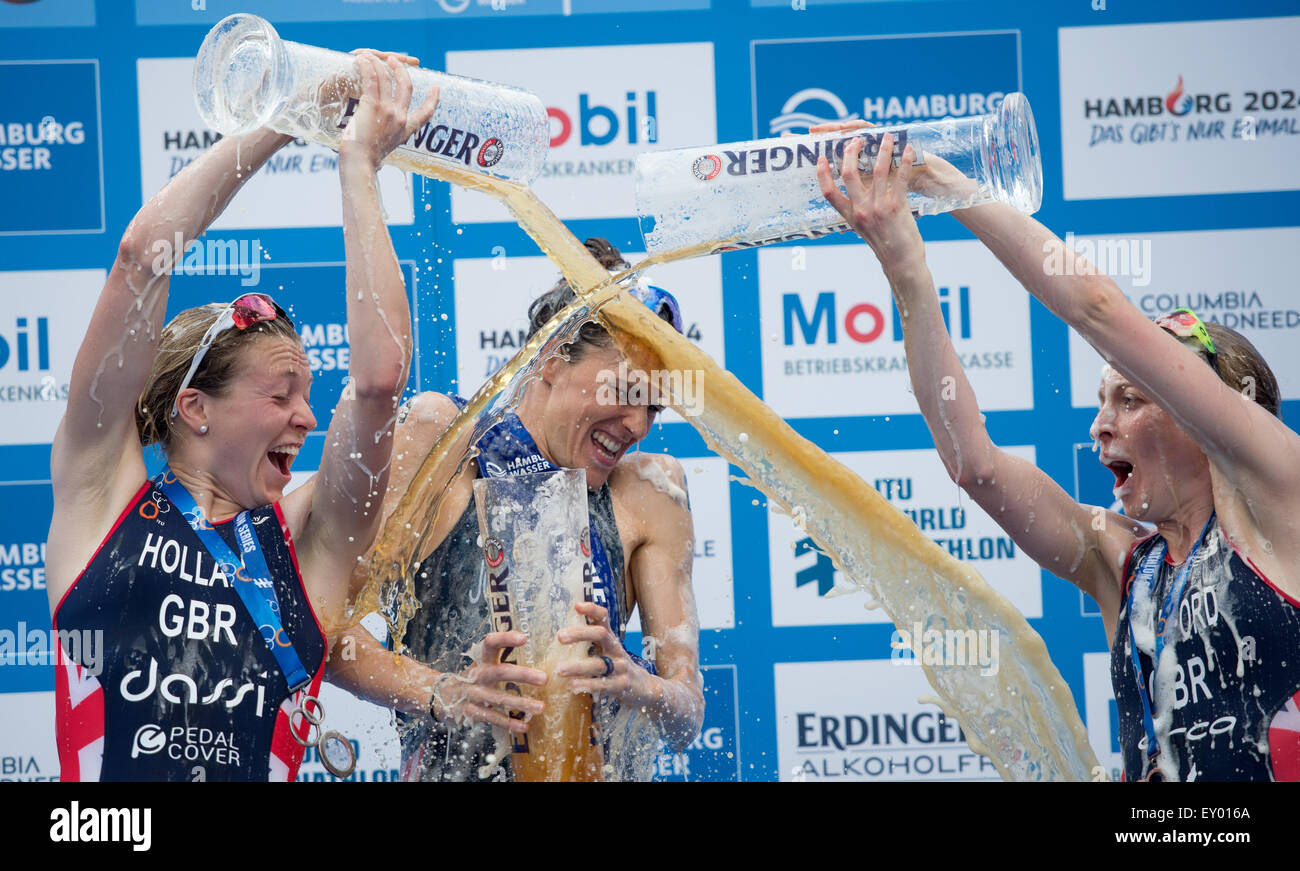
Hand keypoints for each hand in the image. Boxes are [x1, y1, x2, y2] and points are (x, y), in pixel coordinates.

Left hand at [338, 50, 438, 171]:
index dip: (432, 100)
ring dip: (379, 63)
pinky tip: (362, 59)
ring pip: (387, 78)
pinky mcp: (372, 105)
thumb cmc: (365, 161)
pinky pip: (372, 79)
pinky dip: (367, 66)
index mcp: (405, 130)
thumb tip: (379, 160)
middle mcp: (400, 118)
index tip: (436, 89)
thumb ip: (384, 146)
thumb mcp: (383, 152)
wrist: (359, 162)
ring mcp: (387, 110)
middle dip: (401, 70)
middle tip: (393, 61)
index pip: (425, 114)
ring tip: (371, 56)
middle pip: (407, 86)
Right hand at [429, 631, 546, 733]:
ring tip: (541, 707)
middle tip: (545, 679)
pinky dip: (508, 723)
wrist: (440, 696)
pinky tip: (524, 727)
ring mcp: (472, 694)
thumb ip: (503, 662)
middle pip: (500, 672)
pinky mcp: (470, 711)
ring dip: (520, 704)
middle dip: (523, 675)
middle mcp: (477, 675)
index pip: (490, 643)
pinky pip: (492, 718)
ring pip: (498, 698)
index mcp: (482, 660)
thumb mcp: (483, 665)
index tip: (524, 638)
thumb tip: (535, 657)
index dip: (505, 639)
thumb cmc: (472, 678)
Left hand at [554, 602, 645, 703]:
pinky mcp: (621, 685)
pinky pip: (604, 684)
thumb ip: (589, 644)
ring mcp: (621, 667)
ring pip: (599, 664)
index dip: (592, 610)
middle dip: (580, 634)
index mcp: (610, 639)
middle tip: (560, 636)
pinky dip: (587, 685)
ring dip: (578, 666)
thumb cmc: (616, 667)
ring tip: (559, 669)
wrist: (642, 687)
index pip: (604, 618)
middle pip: (601, 635)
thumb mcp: (606, 652)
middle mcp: (616, 649)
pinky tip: (572, 686)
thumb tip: (560, 634)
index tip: (576, 606)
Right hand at [817, 131, 924, 272]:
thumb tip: (855, 196)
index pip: (828, 193)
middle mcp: (860, 211)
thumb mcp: (864, 229)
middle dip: (851, 152)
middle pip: (848, 174)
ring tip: (887, 136)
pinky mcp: (896, 207)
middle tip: (856, 140)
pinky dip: (904, 161)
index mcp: (850, 216)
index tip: (821, 158)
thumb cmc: (885, 244)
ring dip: (882, 150)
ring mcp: (878, 208)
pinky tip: (908, 150)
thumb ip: (858, 211)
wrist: (901, 262)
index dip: (823, 174)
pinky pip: (900, 178)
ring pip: (877, 171)